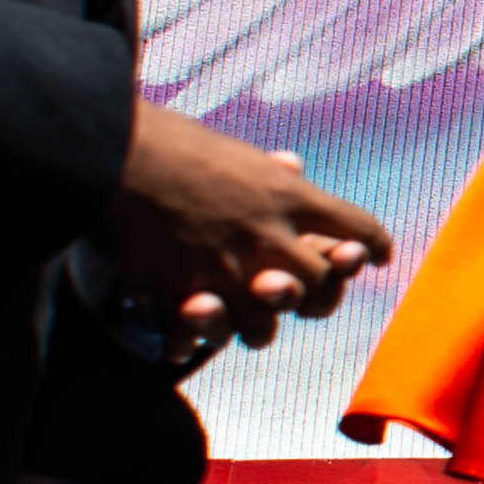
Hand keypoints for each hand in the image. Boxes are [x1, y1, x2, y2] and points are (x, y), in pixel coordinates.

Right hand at [101, 101, 390, 350]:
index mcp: (287, 195)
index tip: (376, 256)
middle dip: (319, 297)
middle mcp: (266, 236)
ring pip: (265, 326)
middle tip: (306, 296)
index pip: (356, 228)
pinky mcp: (178, 290)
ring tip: (242, 319)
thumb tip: (295, 166)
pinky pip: (195, 340)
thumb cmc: (168, 141)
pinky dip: (187, 342)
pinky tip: (182, 340)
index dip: (372, 246)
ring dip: (255, 325)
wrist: (107, 150)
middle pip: (322, 288)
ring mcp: (224, 270)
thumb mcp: (234, 151)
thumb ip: (268, 172)